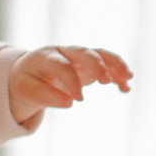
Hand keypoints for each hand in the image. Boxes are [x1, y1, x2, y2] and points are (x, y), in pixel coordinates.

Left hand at [8, 44, 134, 128]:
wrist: (30, 71)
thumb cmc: (27, 81)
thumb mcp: (27, 90)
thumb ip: (45, 95)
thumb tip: (70, 102)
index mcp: (46, 56)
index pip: (62, 66)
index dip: (71, 81)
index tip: (79, 100)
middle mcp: (65, 52)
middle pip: (84, 52)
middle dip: (97, 65)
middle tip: (105, 81)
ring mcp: (79, 56)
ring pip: (100, 54)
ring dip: (114, 64)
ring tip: (128, 78)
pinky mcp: (89, 63)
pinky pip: (107, 63)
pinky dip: (117, 73)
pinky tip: (126, 88)